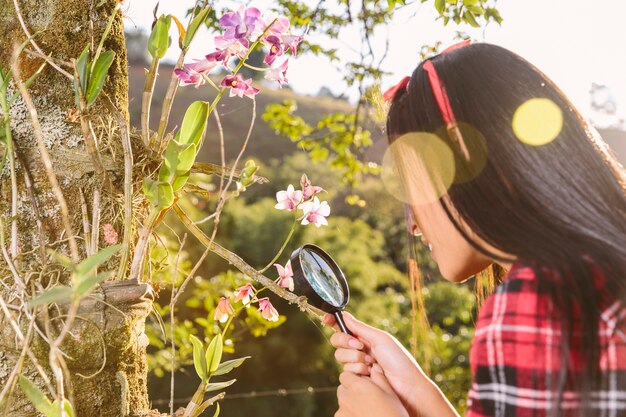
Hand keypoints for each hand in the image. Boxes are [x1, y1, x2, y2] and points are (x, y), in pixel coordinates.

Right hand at [325, 312, 458, 416]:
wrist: (406, 386)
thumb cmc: (398, 360)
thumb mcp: (380, 339)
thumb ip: (360, 328)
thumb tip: (345, 314)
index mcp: (364, 337)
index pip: (344, 327)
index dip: (333, 322)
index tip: (327, 319)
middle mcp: (358, 349)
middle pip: (337, 341)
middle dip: (346, 342)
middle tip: (360, 346)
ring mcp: (356, 364)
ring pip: (340, 357)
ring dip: (355, 359)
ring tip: (371, 363)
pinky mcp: (356, 378)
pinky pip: (345, 371)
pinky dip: (358, 371)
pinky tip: (370, 374)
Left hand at [335, 368, 408, 416]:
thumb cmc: (394, 414)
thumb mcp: (390, 394)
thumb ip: (379, 379)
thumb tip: (374, 368)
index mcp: (357, 387)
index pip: (345, 375)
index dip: (354, 378)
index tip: (364, 384)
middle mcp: (346, 398)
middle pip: (342, 389)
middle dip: (351, 390)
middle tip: (366, 397)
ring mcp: (342, 412)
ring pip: (343, 403)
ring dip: (350, 404)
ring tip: (366, 410)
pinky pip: (343, 415)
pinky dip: (350, 415)